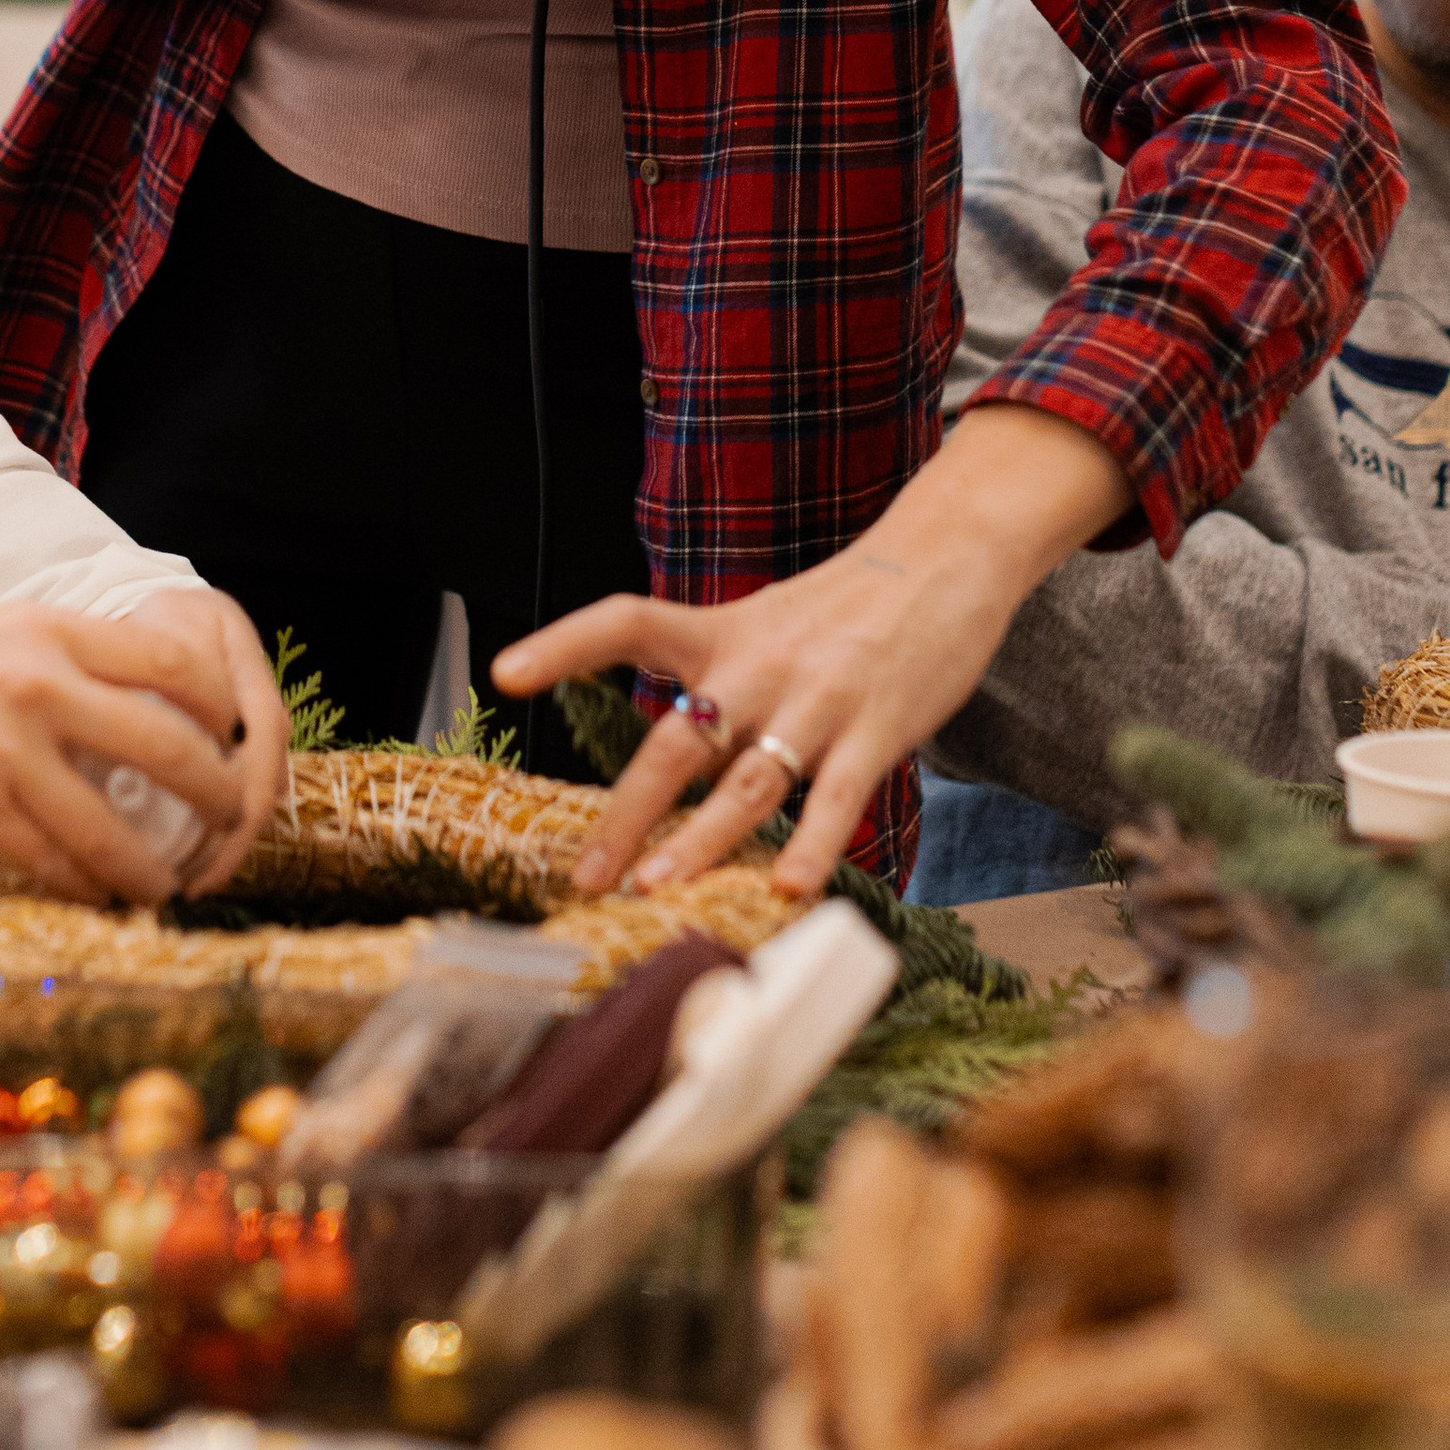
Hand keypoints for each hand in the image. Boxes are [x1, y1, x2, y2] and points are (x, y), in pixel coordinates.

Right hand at [0, 591, 275, 905]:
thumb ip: (63, 658)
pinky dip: (88, 886)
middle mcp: (39, 685)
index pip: (174, 661)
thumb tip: (137, 704)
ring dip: (155, 868)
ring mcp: (6, 754)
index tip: (231, 733)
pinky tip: (100, 895)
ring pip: (115, 830)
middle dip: (215, 796)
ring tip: (170, 885)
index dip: (218, 706)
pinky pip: (54, 864)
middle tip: (230, 821)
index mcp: (49, 628)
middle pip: (169, 748)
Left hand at [491, 407, 1132, 894]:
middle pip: (678, 740)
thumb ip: (716, 685)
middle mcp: (759, 666)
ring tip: (656, 889)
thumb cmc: (844, 610)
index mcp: (722, 634)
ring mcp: (817, 701)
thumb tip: (666, 767)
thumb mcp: (764, 626)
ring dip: (701, 841)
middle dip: (628, 814)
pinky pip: (839, 797)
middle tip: (588, 874)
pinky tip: (789, 889)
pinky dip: (814, 846)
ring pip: (748, 781)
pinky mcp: (877, 729)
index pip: (627, 623)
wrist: (944, 560)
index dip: (564, 645)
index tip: (505, 673)